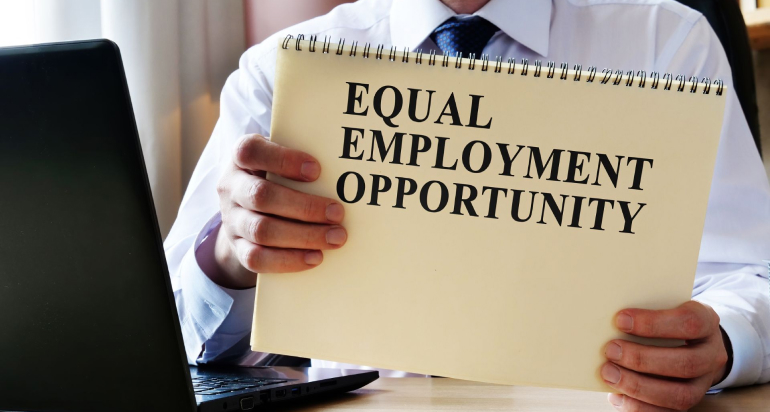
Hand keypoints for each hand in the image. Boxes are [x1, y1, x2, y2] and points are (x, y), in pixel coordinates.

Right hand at [205, 134, 346, 288]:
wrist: (247, 211)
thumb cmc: (276, 178)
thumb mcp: (281, 163)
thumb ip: (301, 164)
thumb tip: (343, 175)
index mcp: (240, 158)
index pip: (251, 152)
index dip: (283, 160)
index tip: (317, 170)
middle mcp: (230, 188)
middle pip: (261, 196)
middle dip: (304, 207)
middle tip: (338, 213)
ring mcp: (231, 220)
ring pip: (262, 231)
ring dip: (304, 236)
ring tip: (336, 237)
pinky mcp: (238, 248)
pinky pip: (257, 259)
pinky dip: (289, 260)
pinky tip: (316, 257)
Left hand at [601, 301, 729, 410]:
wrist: (694, 343)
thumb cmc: (670, 322)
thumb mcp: (664, 307)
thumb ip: (644, 311)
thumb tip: (608, 322)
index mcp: (707, 322)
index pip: (689, 322)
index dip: (654, 323)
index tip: (620, 319)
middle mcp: (711, 355)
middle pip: (685, 363)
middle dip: (642, 359)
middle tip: (610, 350)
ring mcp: (703, 383)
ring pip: (680, 395)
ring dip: (638, 386)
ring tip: (608, 373)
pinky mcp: (689, 402)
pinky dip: (640, 407)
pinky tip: (617, 396)